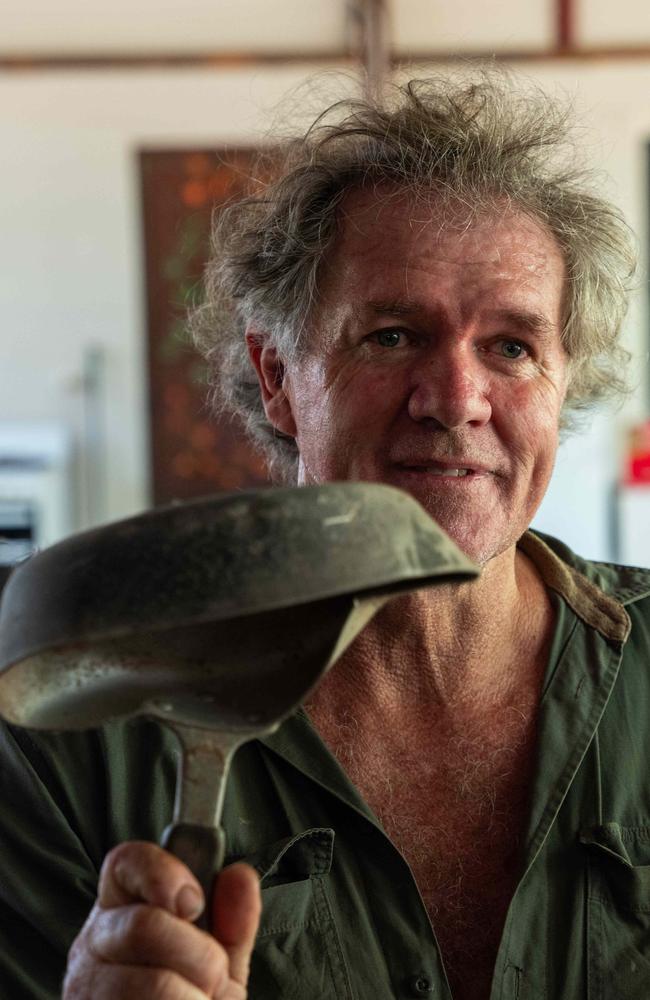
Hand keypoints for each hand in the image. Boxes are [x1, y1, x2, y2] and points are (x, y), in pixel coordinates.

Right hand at [63, 841, 260, 998]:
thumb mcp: (216, 962)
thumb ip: (233, 920)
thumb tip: (240, 874)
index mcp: (121, 910)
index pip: (126, 862)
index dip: (163, 874)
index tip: (195, 904)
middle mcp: (93, 945)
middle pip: (145, 924)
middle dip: (200, 957)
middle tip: (211, 981)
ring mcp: (87, 988)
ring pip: (155, 984)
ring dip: (195, 999)